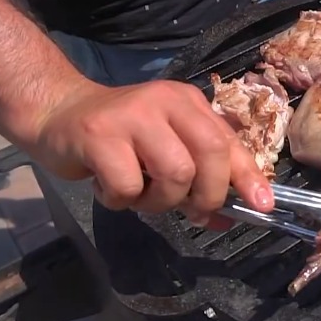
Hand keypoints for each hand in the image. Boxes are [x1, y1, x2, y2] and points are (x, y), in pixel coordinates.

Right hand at [28, 79, 274, 226]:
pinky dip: (121, 200)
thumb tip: (225, 218)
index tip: (263, 205)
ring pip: (175, 174)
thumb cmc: (120, 137)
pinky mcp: (99, 135)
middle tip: (190, 210)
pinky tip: (108, 186)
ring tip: (140, 195)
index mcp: (188, 103)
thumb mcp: (166, 147)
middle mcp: (166, 102)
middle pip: (209, 155)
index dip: (248, 176)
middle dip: (207, 195)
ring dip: (160, 201)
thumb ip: (197, 178)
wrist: (58, 113)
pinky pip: (128, 186)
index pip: (228, 142)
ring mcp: (132, 116)